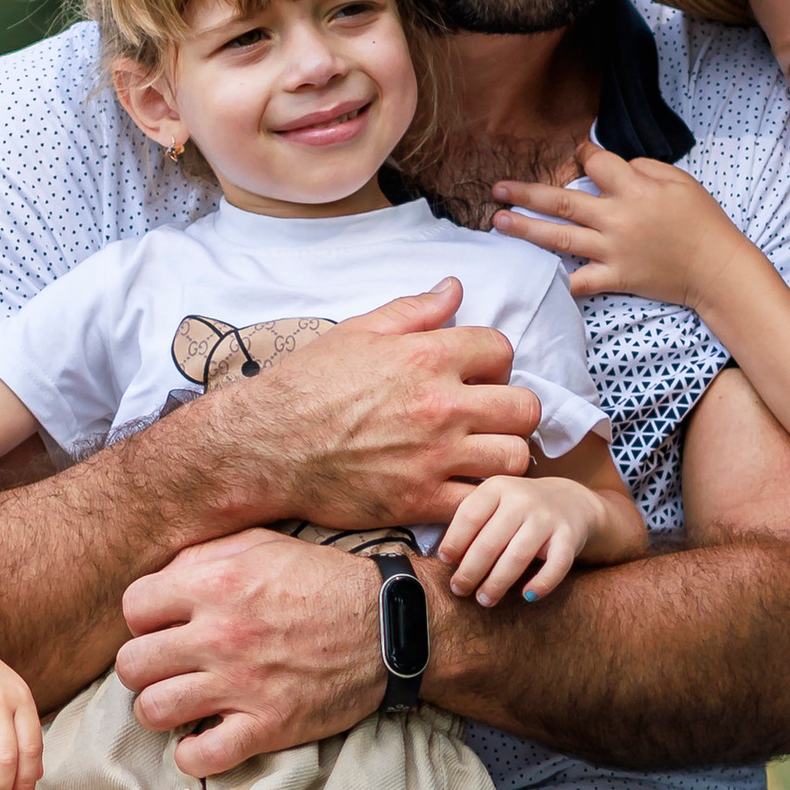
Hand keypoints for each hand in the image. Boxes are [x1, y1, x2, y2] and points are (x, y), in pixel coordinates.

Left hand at [116, 530, 385, 772]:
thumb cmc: (324, 581)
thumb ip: (205, 555)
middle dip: (146, 667)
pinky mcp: (268, 726)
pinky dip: (194, 753)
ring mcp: (242, 685)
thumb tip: (162, 581)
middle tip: (170, 668)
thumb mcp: (264, 545)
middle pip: (132, 665)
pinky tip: (206, 737)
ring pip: (153, 712)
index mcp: (216, 584)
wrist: (391, 626)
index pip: (133, 608)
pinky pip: (200, 757)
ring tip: (184, 703)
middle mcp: (220, 635)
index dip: (144, 619)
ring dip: (162, 710)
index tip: (165, 627)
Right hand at [200, 283, 541, 528]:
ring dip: (503, 454)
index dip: (494, 361)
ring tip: (481, 453)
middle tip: (488, 416)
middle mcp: (439, 406)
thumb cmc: (307, 385)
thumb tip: (454, 288)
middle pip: (524, 407)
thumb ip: (414, 310)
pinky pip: (480, 502)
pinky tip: (461, 487)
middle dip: (511, 409)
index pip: (501, 350)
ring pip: (515, 457)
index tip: (478, 375)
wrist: (266, 445)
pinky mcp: (420, 500)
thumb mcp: (358, 332)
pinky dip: (479, 497)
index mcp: (427, 356)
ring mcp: (434, 457)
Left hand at [436, 472, 597, 607]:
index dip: (454, 541)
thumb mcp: (495, 502)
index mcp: (498, 488)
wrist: (571, 501)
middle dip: (470, 571)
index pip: (470, 516)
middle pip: (490, 542)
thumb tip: (447, 559)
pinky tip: (527, 596)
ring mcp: (548, 518)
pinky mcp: (569, 536)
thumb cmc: (520, 509)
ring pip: (518, 556)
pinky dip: (542, 583)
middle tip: (459, 589)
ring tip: (484, 599)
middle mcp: (522, 499)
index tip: (446, 562)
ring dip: (497, 583)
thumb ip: (473, 522)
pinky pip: (556, 565)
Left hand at [495, 145, 739, 307]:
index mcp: (635, 189)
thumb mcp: (680, 181)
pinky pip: (580, 281)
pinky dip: (562, 279)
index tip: (578, 155)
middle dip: (526, 193)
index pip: (594, 163)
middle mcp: (617, 219)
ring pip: (560, 238)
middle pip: (561, 201)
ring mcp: (614, 251)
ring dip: (526, 229)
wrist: (718, 269)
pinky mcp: (616, 278)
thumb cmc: (703, 221)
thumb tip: (615, 166)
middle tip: (497, 189)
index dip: (583, 154)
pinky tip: (542, 274)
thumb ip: (643, 168)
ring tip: (500, 221)